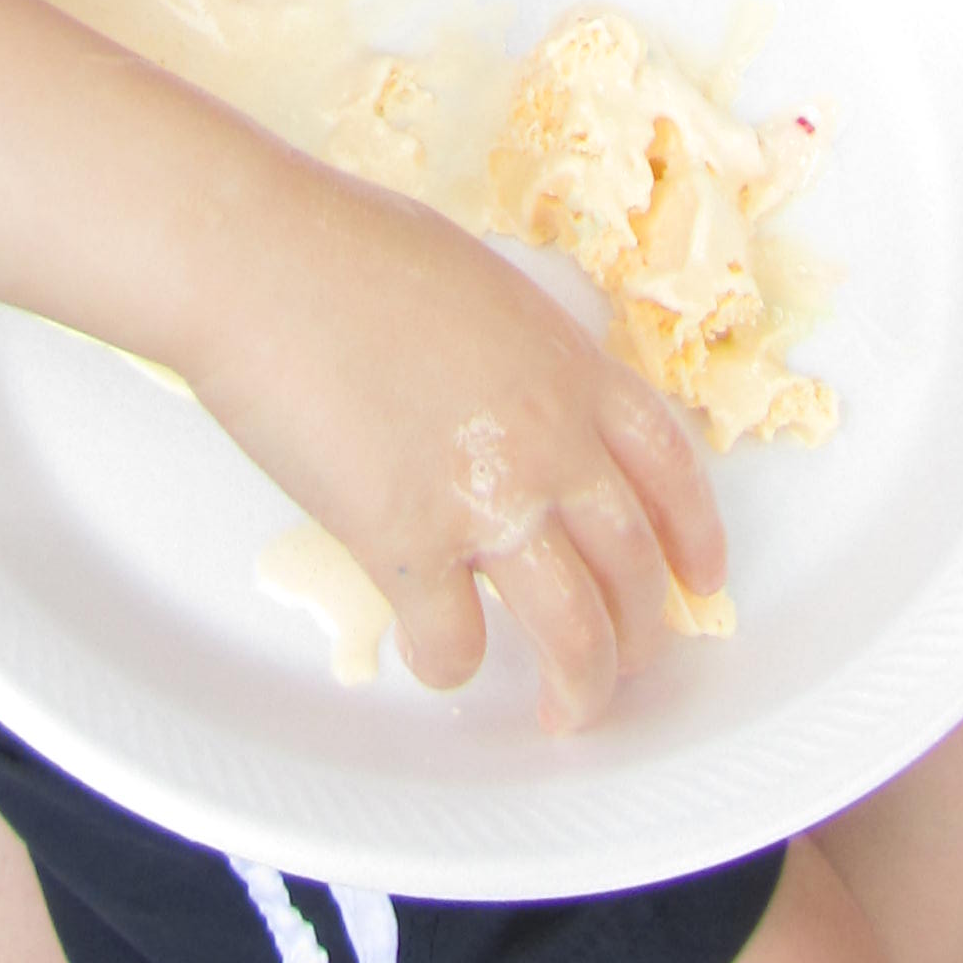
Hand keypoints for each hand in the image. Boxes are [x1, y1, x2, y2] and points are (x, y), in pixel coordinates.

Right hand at [183, 158, 719, 730]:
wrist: (261, 259)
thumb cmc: (343, 248)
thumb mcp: (476, 285)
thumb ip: (516, 356)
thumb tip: (508, 400)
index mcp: (569, 366)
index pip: (671, 468)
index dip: (697, 536)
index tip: (701, 579)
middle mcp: (550, 439)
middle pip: (633, 568)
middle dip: (638, 636)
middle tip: (619, 664)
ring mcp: (485, 495)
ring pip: (575, 632)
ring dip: (577, 687)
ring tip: (559, 714)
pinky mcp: (408, 542)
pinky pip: (454, 644)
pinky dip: (448, 665)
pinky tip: (432, 652)